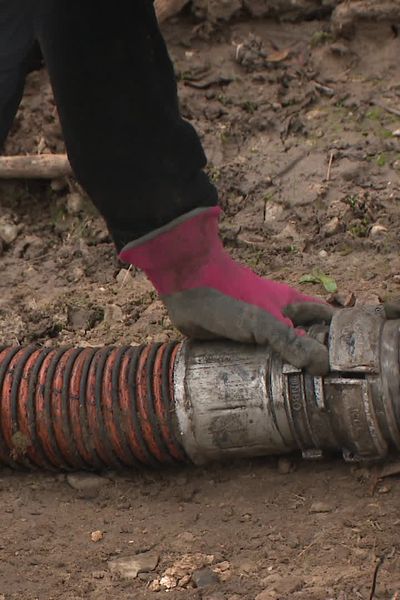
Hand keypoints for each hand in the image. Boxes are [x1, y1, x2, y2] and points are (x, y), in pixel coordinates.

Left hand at [120, 207, 331, 374]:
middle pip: (304, 338)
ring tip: (296, 396)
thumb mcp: (263, 322)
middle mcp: (278, 316)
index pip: (326, 319)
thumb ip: (291, 343)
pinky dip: (262, 370)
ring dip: (286, 368)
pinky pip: (255, 357)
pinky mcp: (236, 339)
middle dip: (313, 359)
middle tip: (322, 388)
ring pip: (279, 350)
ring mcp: (256, 328)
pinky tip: (263, 390)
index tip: (347, 363)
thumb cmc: (229, 295)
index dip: (339, 337)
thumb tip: (322, 366)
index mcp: (292, 305)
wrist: (188, 286)